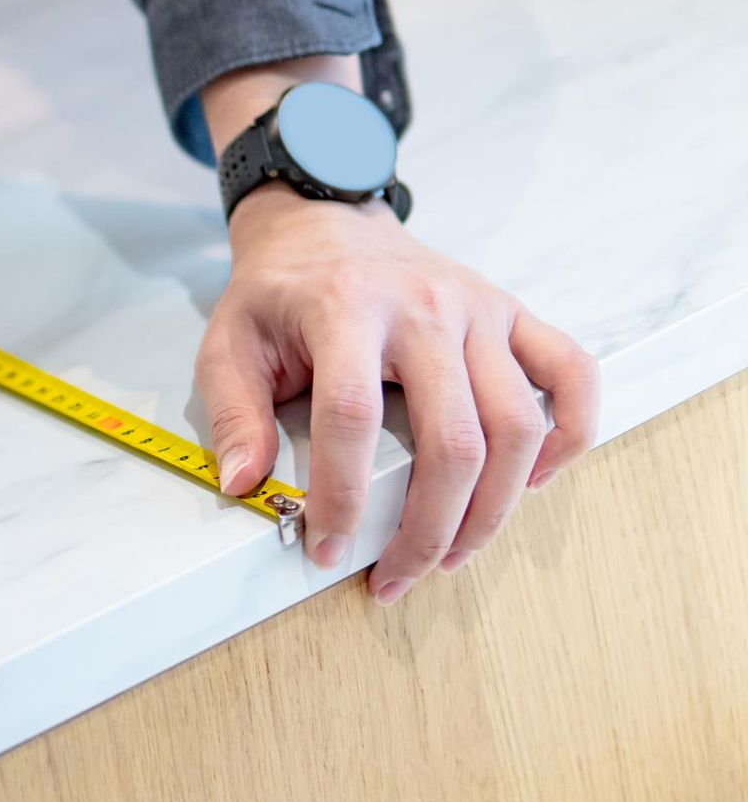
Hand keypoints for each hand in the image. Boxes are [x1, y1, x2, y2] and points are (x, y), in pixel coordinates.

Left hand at [195, 59, 599, 602]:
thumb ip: (232, 414)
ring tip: (451, 554)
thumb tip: (244, 485)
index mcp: (346, 309)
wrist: (324, 223)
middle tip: (397, 578)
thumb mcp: (229, 343)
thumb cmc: (278, 293)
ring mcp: (479, 309)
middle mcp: (425, 307)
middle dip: (428, 528)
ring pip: (517, 426)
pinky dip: (570, 436)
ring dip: (492, 509)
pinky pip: (572, 375)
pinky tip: (534, 483)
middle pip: (453, 438)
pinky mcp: (513, 314)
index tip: (328, 550)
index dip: (343, 496)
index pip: (352, 417)